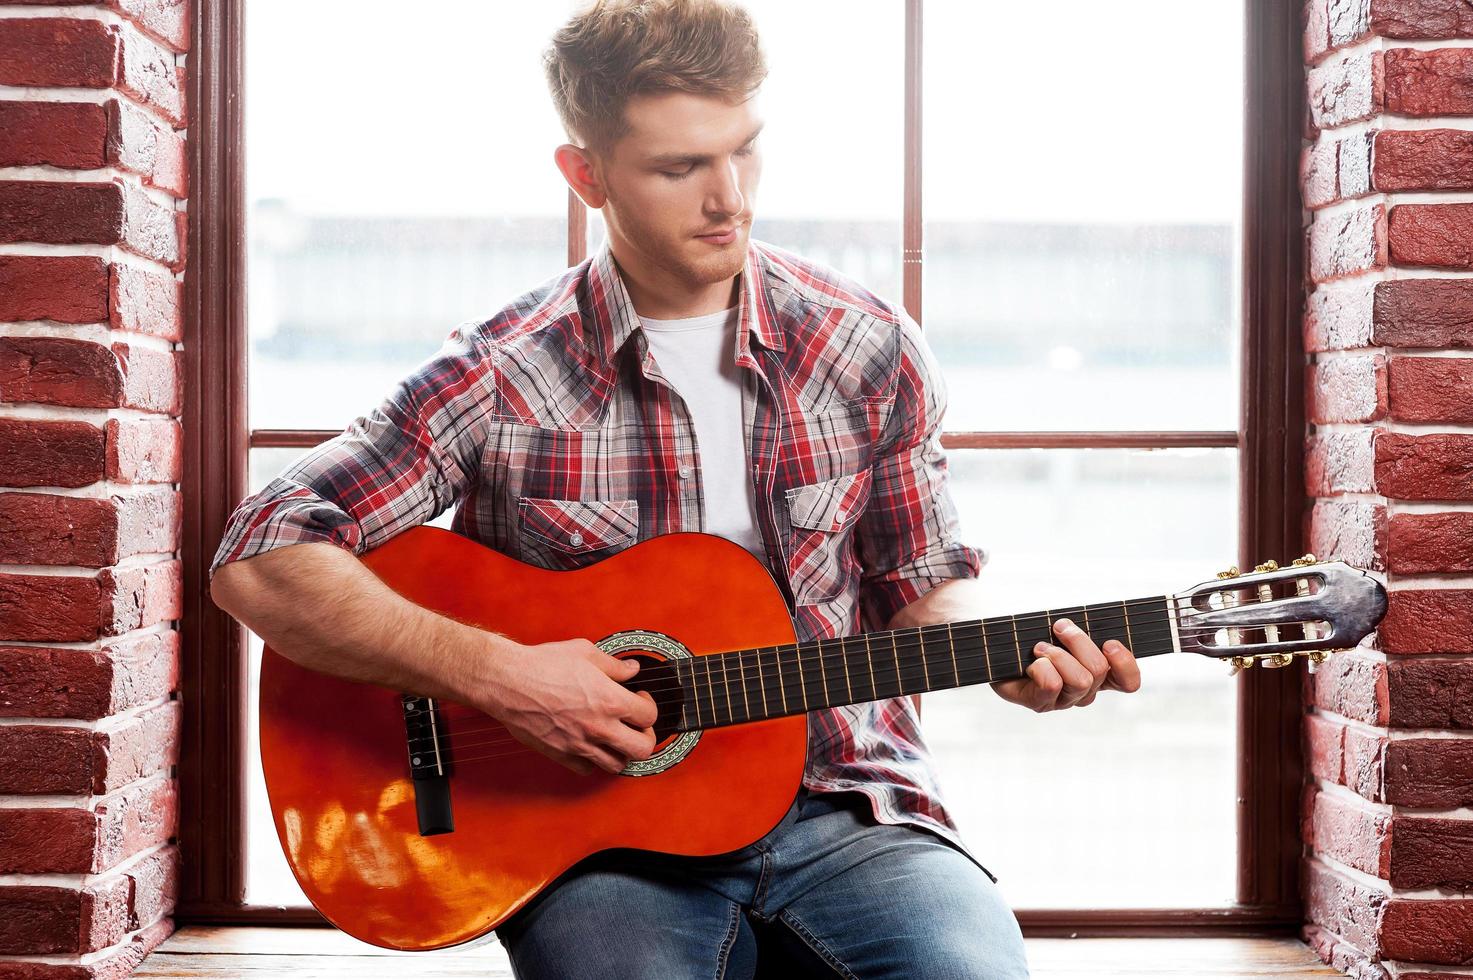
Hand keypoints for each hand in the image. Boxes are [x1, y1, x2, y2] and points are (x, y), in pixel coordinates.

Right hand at [478, 638, 658, 774]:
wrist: (508, 681)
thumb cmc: (542, 664)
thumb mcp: (585, 652)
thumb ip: (614, 665)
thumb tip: (631, 669)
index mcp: (610, 701)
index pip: (649, 716)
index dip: (649, 706)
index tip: (640, 699)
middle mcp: (599, 727)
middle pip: (642, 749)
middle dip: (646, 737)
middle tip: (638, 726)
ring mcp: (580, 744)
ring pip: (617, 765)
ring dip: (622, 752)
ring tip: (616, 738)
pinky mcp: (561, 753)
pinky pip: (587, 769)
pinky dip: (593, 761)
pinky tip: (591, 746)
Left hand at [990, 618, 1140, 711]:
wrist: (994, 640)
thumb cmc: (1033, 628)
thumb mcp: (1066, 624)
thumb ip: (1089, 626)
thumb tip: (1096, 625)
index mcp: (1098, 675)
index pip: (1128, 682)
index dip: (1124, 664)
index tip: (1109, 642)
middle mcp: (1083, 692)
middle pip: (1098, 670)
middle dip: (1078, 641)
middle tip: (1058, 627)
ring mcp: (1062, 701)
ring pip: (1079, 679)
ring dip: (1058, 654)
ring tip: (1040, 647)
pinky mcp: (1039, 703)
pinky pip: (1052, 686)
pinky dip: (1042, 666)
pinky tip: (1031, 661)